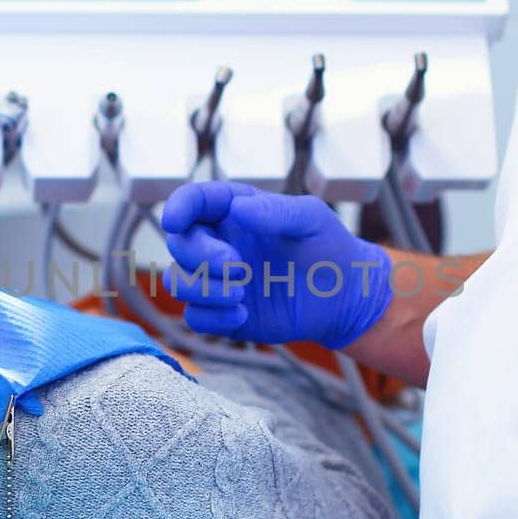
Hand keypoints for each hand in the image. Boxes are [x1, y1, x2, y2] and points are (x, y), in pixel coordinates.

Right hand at [160, 181, 391, 348]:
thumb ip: (276, 211)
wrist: (343, 295)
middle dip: (201, 256)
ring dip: (203, 289)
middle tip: (239, 267)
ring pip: (178, 281)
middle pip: (180, 244)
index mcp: (234, 210)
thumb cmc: (328, 247)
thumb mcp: (311, 219)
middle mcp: (219, 242)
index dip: (178, 208)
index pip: (194, 201)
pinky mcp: (222, 311)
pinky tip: (243, 314)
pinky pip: (195, 317)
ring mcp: (218, 279)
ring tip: (242, 293)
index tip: (175, 222)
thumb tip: (239, 210)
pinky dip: (212, 317)